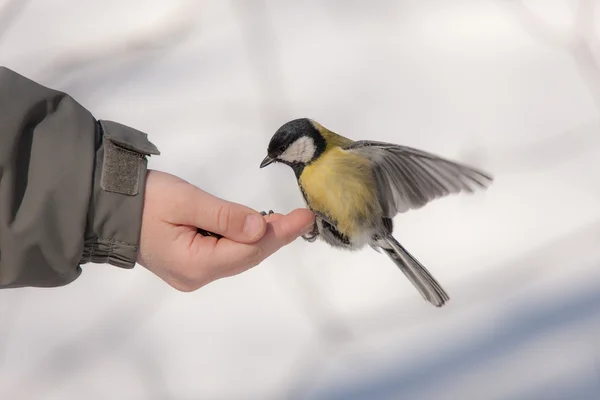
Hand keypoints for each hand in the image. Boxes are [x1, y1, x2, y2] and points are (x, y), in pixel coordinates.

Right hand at [136, 170, 314, 290]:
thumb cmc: (143, 200)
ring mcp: (192, 274)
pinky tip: (257, 226)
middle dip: (276, 235)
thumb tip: (261, 228)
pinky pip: (226, 254)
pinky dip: (243, 239)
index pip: (249, 250)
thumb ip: (225, 216)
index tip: (305, 217)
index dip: (280, 233)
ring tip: (287, 220)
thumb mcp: (186, 201)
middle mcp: (196, 276)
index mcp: (194, 264)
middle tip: (301, 216)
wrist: (107, 207)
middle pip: (247, 256)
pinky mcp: (189, 265)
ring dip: (262, 237)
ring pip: (238, 256)